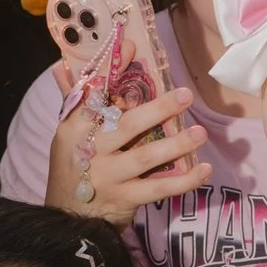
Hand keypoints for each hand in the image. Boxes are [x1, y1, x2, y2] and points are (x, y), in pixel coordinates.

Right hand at [50, 79, 209, 214]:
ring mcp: (108, 176)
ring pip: (145, 158)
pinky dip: (183, 181)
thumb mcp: (66, 135)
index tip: (133, 46)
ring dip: (176, 144)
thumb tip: (62, 63)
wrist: (66, 220)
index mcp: (75, 129)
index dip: (113, 70)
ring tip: (200, 132)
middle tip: (186, 94)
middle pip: (126, 126)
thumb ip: (73, 100)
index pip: (93, 94)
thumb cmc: (72, 168)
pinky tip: (203, 169)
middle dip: (157, 109)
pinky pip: (158, 188)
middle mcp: (91, 151)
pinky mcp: (125, 199)